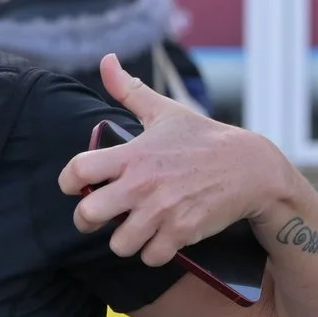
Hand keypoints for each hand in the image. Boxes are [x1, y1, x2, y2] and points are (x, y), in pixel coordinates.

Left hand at [59, 56, 293, 267]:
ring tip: (132, 230)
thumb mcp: (165, 110)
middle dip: (86, 221)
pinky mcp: (183, 231)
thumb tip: (107, 60)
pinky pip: (151, 257)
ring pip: (118, 244)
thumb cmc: (202, 138)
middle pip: (88, 215)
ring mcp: (163, 210)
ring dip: (123, 240)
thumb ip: (129, 90)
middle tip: (96, 218)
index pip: (78, 170)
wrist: (250, 168)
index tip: (74, 187)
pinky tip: (157, 240)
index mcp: (133, 154)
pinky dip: (152, 253)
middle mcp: (143, 183)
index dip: (68, 182)